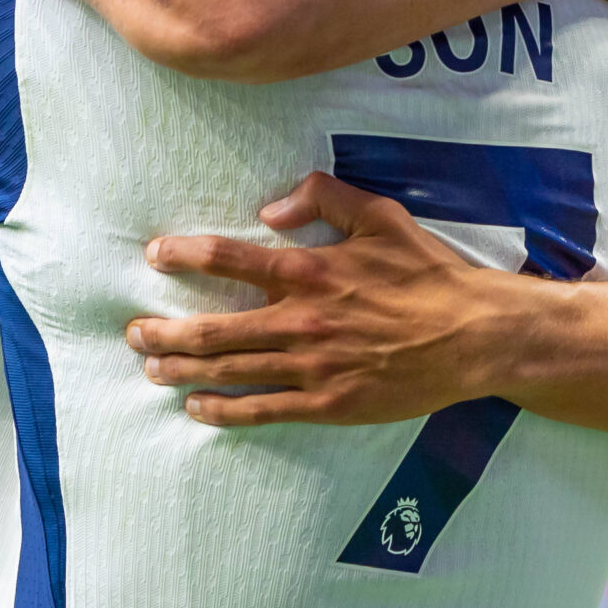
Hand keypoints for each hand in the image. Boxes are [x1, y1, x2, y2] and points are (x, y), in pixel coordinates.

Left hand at [125, 174, 539, 427]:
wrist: (474, 335)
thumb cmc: (429, 274)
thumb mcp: (381, 216)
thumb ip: (325, 197)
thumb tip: (273, 205)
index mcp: (311, 270)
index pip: (232, 259)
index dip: (186, 256)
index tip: (156, 255)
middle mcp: (302, 319)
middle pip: (215, 327)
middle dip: (165, 330)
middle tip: (133, 331)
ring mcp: (313, 366)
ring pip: (231, 369)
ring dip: (183, 369)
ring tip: (151, 366)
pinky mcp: (328, 403)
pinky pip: (263, 409)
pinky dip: (223, 410)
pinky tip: (197, 407)